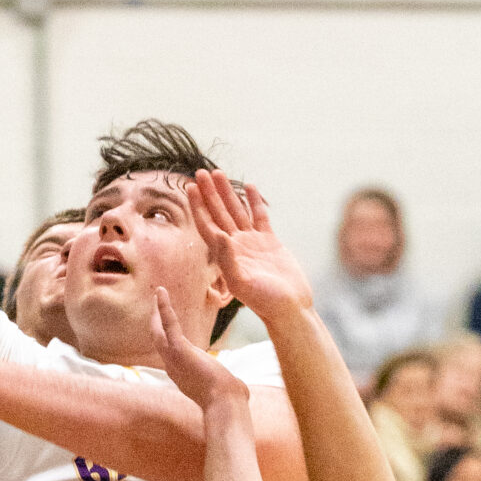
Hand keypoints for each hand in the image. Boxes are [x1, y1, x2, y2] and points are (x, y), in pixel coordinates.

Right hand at [148, 286, 247, 413]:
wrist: (226, 404)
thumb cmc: (229, 399)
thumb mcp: (224, 388)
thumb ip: (227, 384)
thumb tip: (241, 389)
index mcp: (182, 374)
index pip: (170, 353)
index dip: (166, 338)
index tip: (167, 326)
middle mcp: (172, 366)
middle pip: (158, 341)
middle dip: (156, 323)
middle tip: (155, 306)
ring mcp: (173, 358)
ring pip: (158, 331)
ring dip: (156, 312)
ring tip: (158, 293)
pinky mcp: (179, 350)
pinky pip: (169, 325)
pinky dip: (164, 308)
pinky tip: (161, 292)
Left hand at [185, 170, 313, 322]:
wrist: (290, 308)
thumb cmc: (265, 301)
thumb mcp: (242, 283)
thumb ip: (228, 260)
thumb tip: (219, 234)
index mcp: (226, 255)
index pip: (207, 225)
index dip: (198, 206)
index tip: (190, 186)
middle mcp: (236, 247)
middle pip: (219, 213)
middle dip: (209, 193)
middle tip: (200, 172)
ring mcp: (252, 243)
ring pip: (236, 211)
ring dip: (227, 193)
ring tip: (218, 173)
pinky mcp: (270, 242)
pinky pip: (259, 216)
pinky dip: (253, 201)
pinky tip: (249, 186)